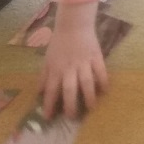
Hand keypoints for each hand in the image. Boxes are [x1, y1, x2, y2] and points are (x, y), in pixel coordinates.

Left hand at [39, 2, 108, 119]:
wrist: (74, 26)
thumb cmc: (59, 43)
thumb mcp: (47, 60)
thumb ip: (44, 76)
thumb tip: (39, 92)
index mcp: (55, 69)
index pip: (51, 90)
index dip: (49, 104)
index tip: (49, 117)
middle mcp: (69, 69)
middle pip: (69, 90)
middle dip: (70, 105)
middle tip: (73, 117)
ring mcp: (84, 63)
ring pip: (86, 82)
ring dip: (88, 96)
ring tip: (91, 107)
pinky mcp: (96, 57)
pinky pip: (101, 71)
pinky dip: (103, 81)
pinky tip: (105, 90)